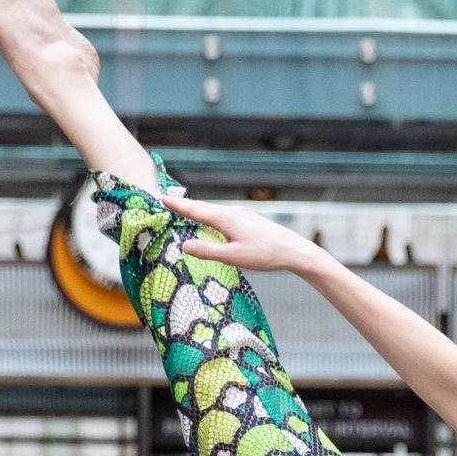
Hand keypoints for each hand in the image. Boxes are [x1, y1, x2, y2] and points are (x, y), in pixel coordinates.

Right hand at [164, 192, 333, 277]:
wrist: (294, 251)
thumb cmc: (265, 255)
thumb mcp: (233, 257)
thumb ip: (208, 251)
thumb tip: (184, 246)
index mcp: (225, 219)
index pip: (195, 210)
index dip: (177, 205)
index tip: (162, 198)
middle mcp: (233, 213)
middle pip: (204, 208)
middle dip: (185, 205)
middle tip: (168, 201)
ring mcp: (243, 215)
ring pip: (215, 211)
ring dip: (199, 210)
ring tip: (186, 210)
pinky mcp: (250, 221)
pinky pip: (225, 216)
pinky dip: (213, 216)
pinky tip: (215, 222)